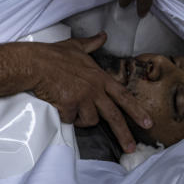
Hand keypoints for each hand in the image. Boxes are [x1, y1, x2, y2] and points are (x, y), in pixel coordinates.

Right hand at [28, 33, 152, 152]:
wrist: (36, 63)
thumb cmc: (53, 55)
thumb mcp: (76, 46)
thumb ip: (92, 43)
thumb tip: (102, 35)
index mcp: (100, 78)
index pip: (124, 96)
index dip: (137, 110)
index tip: (147, 122)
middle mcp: (95, 90)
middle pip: (114, 116)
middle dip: (124, 134)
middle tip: (131, 148)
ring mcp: (83, 99)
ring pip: (90, 120)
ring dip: (81, 119)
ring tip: (71, 107)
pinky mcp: (69, 106)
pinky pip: (70, 120)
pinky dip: (65, 117)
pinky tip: (59, 106)